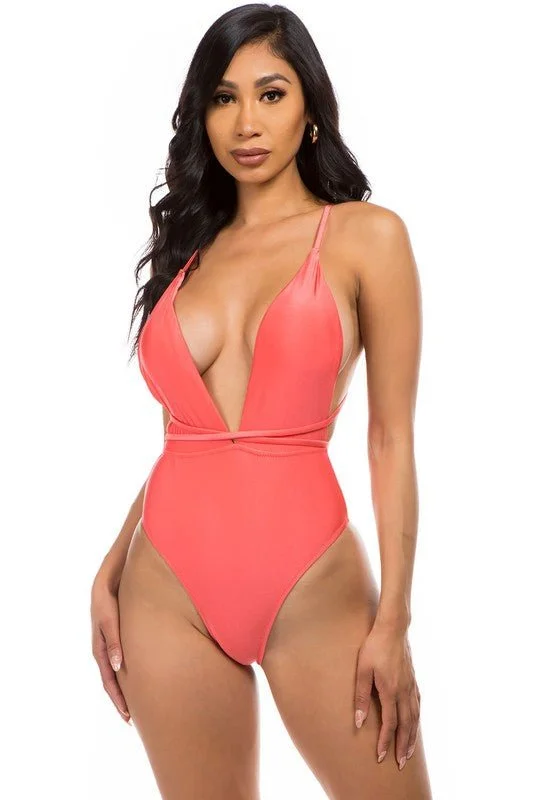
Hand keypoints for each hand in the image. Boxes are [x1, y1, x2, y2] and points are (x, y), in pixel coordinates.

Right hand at [90, 569, 131, 724]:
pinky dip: (132, 671)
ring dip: (127, 687)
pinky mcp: (121, 634)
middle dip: (122, 699)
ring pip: (120, 671)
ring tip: (139, 703)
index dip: (118, 698)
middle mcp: (106, 647)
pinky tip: (142, 675)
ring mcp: (113, 642)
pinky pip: (126, 658)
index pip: (109, 680)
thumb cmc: (108, 595)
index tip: (128, 715)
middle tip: (134, 719)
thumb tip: (119, 666)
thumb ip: (113, 639)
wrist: (111, 576)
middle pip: (113, 680)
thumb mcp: (108, 616)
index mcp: (100, 647)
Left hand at [353, 623, 419, 768]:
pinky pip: (418, 705)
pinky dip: (417, 720)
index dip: (385, 742)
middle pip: (406, 726)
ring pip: (415, 717)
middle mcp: (404, 692)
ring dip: (412, 737)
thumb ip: (361, 697)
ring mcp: (411, 686)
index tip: (381, 757)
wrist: (393, 629)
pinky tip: (414, 724)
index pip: (390, 724)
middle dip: (402, 746)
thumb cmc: (374, 647)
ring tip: (408, 752)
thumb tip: (358, 722)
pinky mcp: (413, 679)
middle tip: (400, 764)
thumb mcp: (362, 670)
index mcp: (391, 691)